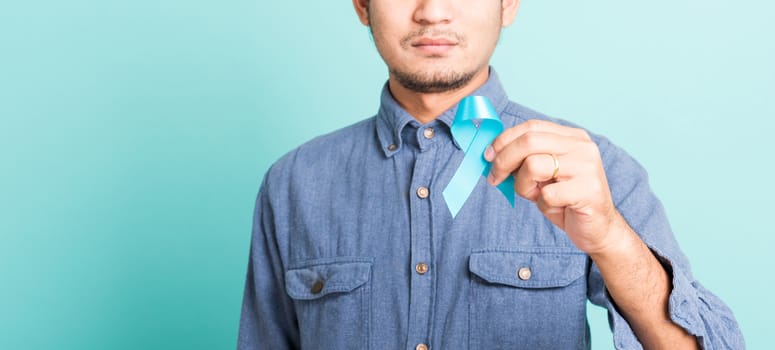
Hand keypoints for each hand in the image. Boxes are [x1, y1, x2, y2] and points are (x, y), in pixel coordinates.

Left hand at [485, 120, 625, 254]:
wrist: (598, 229)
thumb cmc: (565, 200)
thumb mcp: (543, 174)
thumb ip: (525, 159)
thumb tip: (492, 153)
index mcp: (572, 137)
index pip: (531, 127)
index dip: (504, 140)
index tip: (488, 156)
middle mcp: (582, 147)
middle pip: (529, 141)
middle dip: (503, 160)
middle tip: (494, 178)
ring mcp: (587, 167)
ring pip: (533, 165)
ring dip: (523, 185)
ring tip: (534, 195)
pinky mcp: (588, 190)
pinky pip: (547, 194)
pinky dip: (542, 203)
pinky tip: (554, 206)